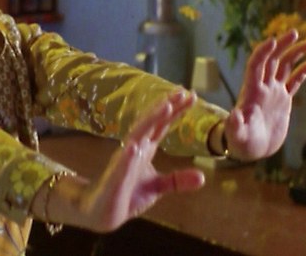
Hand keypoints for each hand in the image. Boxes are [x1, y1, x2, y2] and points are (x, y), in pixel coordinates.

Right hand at [35, 90, 204, 232]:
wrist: (102, 213)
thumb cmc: (127, 195)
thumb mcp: (157, 187)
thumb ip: (177, 180)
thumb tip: (203, 176)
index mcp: (145, 149)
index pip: (162, 126)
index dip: (175, 111)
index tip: (191, 95)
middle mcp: (134, 149)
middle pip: (151, 123)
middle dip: (165, 107)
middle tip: (182, 91)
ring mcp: (123, 162)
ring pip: (137, 136)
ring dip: (150, 121)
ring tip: (165, 107)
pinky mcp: (114, 179)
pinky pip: (121, 166)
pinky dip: (127, 156)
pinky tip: (134, 146)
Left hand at [225, 29, 305, 160]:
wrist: (251, 149)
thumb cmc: (240, 143)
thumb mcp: (236, 135)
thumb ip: (234, 126)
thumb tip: (233, 116)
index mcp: (251, 91)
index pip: (256, 65)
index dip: (263, 52)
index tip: (274, 40)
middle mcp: (262, 87)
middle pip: (272, 60)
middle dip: (282, 45)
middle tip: (295, 32)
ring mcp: (273, 92)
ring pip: (285, 66)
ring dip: (296, 52)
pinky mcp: (283, 100)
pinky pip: (294, 80)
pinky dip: (303, 70)